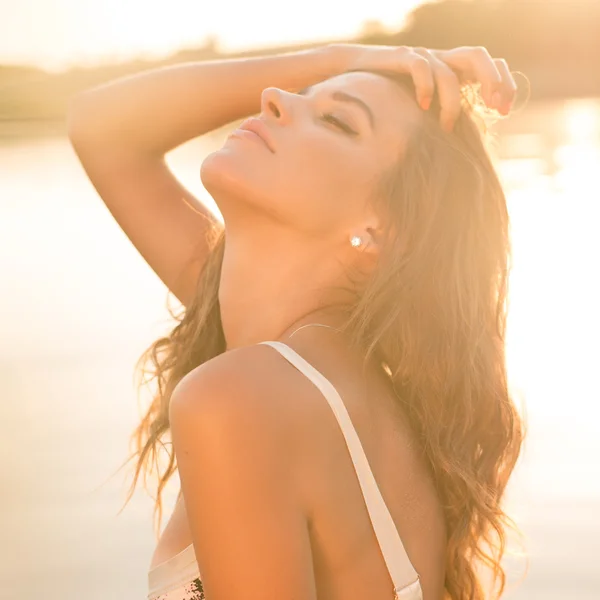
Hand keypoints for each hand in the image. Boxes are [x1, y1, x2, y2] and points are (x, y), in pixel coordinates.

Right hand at [332, 43, 517, 131]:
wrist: (353, 75)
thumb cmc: (389, 97)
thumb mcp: (423, 107)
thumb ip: (443, 114)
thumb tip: (465, 141)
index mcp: (452, 68)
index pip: (490, 64)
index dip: (504, 84)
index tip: (505, 112)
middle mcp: (441, 59)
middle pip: (478, 56)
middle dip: (492, 80)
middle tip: (495, 107)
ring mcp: (422, 56)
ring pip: (449, 72)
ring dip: (452, 102)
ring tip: (446, 127)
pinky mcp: (402, 57)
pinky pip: (421, 68)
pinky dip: (425, 88)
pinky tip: (423, 108)